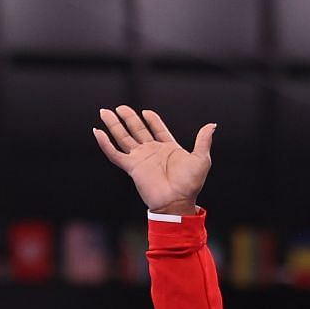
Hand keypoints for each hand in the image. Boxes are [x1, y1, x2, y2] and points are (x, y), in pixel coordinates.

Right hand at [93, 106, 213, 214]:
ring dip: (114, 125)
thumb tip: (212, 125)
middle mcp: (152, 152)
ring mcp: (140, 158)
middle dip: (128, 118)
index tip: (146, 111)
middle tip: (119, 107)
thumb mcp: (201, 158)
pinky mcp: (131, 167)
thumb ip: (203, 140)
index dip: (152, 120)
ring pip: (123, 137)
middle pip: (137, 130)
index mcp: (168, 148)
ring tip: (104, 112)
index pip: (157, 129)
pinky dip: (105, 143)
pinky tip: (97, 132)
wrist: (177, 201)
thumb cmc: (190, 184)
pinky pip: (114, 154)